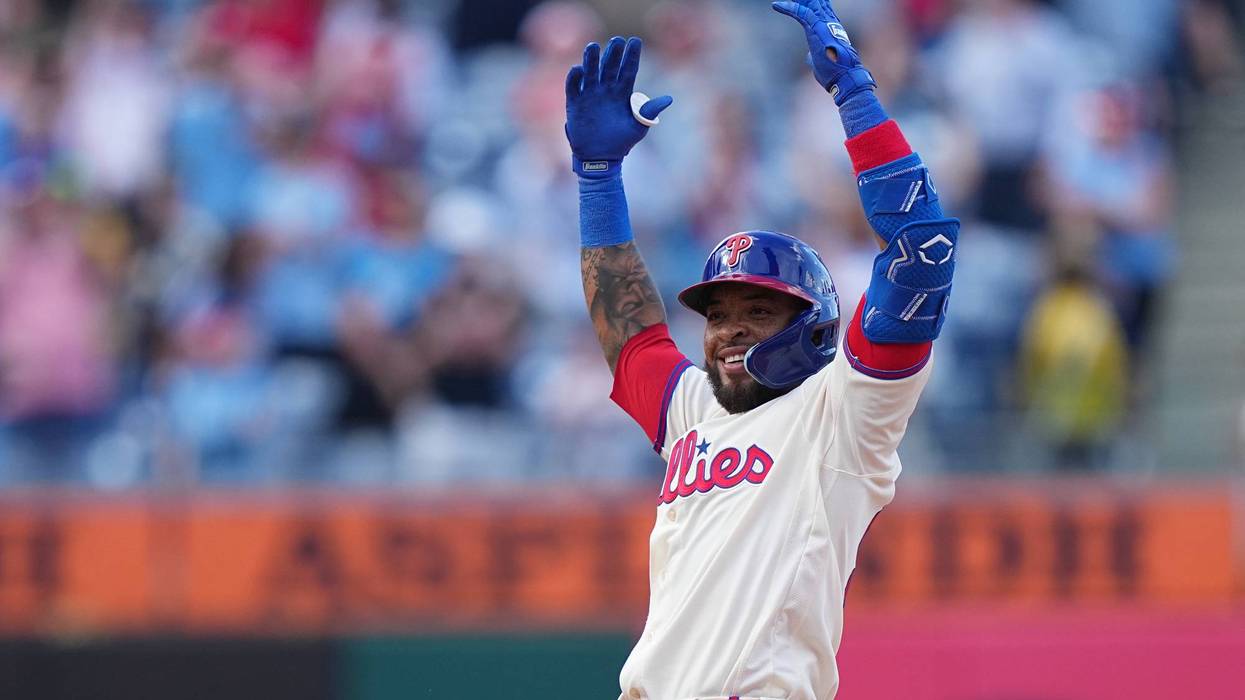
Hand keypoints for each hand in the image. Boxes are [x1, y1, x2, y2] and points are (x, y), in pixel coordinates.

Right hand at [565, 37, 672, 176]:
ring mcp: (590, 95)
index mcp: (622, 93)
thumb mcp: (638, 128)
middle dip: (612, 53)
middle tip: (617, 40)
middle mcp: (606, 90)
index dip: (631, 55)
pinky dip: (574, 77)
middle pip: (609, 66)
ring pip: (590, 71)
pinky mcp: (574, 103)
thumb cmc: (621, 143)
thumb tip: (669, 99)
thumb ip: (649, 112)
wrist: (600, 159)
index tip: (635, 41)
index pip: (628, 69)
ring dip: (591, 59)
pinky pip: (573, 86)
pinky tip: (579, 69)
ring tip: (593, 46)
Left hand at [771, 0, 875, 103]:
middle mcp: (829, 22)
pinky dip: (788, 8)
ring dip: (797, 0)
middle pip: (815, 3)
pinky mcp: (816, 28)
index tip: (801, 0)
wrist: (845, 76)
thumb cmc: (834, 72)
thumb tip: (809, 57)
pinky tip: (776, 5)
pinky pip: (801, 13)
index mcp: (831, 28)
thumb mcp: (821, 62)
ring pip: (809, 3)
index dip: (811, 3)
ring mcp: (823, 23)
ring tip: (780, 0)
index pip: (821, 10)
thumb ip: (814, 56)